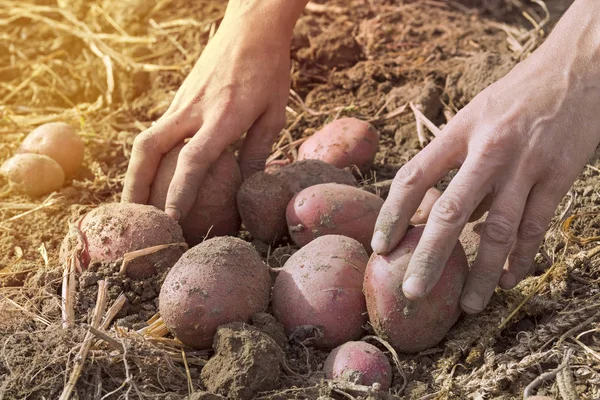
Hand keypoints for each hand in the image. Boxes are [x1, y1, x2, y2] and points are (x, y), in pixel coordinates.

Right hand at [121, 2, 294, 219]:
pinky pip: (157, 132)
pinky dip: (148, 158)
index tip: (171, 219)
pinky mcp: (178, 99)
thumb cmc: (269, 70)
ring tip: (134, 203)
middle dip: (135, 185)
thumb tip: (246, 190)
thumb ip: (258, 152)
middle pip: (149, 149)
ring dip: (134, 173)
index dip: (179, 193)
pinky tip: (152, 175)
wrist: (251, 26)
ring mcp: (181, 102)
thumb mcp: (274, 114)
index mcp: (224, 116)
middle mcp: (193, 109)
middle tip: (131, 216)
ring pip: (145, 140)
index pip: (194, 160)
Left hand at [371, 0, 599, 313]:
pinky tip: (510, 279)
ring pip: (498, 229)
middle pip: (450, 211)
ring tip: (470, 304)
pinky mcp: (560, 174)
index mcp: (460, 130)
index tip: (379, 247)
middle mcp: (489, 148)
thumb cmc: (516, 96)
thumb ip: (455, 160)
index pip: (413, 177)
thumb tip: (433, 211)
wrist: (578, 65)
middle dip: (430, 256)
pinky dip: (522, 255)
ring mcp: (526, 163)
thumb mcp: (475, 116)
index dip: (392, 215)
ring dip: (482, 271)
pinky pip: (536, 224)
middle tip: (413, 291)